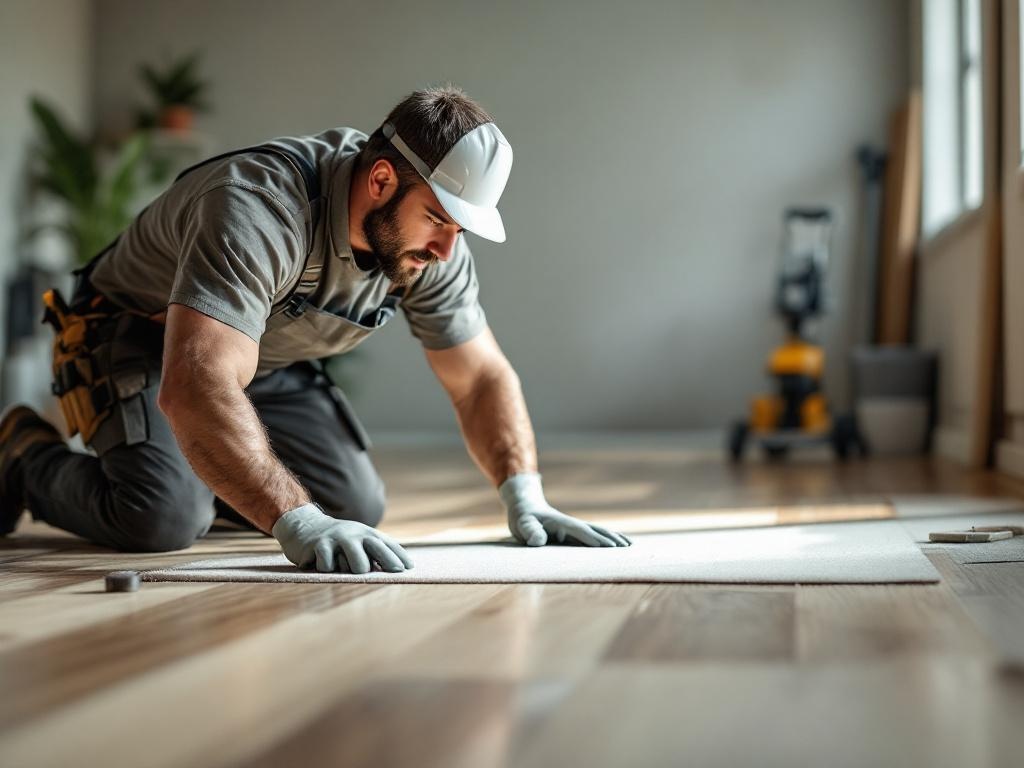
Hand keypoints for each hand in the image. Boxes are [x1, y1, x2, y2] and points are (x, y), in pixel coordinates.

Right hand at [272, 503, 413, 573]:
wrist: (305, 526)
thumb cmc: (339, 541)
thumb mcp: (358, 541)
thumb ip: (375, 553)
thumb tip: (400, 570)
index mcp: (367, 534)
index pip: (387, 544)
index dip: (399, 556)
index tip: (409, 568)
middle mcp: (355, 534)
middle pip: (376, 549)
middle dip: (388, 561)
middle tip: (396, 572)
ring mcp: (338, 538)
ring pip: (355, 564)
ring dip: (352, 570)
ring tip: (345, 569)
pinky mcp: (320, 545)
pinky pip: (329, 566)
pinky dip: (326, 569)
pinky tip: (321, 563)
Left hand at [499, 473, 631, 547]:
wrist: (525, 507)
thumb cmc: (523, 518)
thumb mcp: (522, 524)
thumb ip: (530, 531)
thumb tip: (538, 541)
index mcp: (562, 523)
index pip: (582, 532)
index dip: (595, 539)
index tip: (610, 547)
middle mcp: (572, 525)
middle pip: (596, 531)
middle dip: (611, 539)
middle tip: (628, 548)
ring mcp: (574, 528)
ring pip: (598, 532)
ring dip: (614, 538)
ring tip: (630, 545)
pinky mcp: (574, 533)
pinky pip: (594, 536)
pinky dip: (607, 539)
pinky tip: (617, 544)